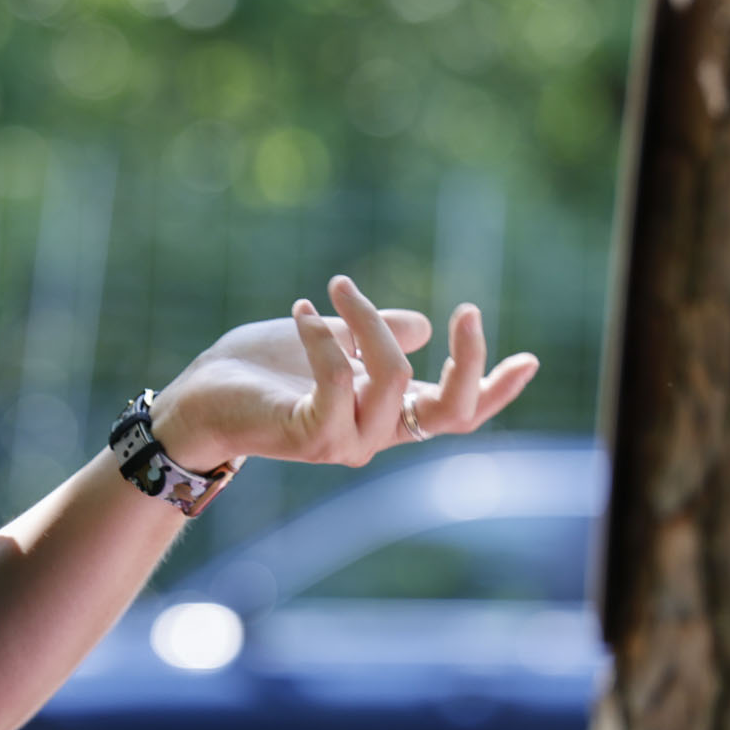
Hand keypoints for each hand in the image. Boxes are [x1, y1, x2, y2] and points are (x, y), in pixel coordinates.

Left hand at [151, 275, 537, 470]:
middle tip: (466, 308)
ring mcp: (344, 441)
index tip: (530, 359)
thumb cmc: (262, 369)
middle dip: (469, 362)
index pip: (456, 413)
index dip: (494, 390)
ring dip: (369, 322)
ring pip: (395, 379)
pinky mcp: (309, 435)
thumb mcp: (330, 340)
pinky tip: (304, 313)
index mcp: (385, 414)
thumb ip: (374, 337)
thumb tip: (419, 325)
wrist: (199, 398)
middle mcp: (373, 435)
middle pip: (449, 410)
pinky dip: (327, 340)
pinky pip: (339, 381)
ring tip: (336, 288)